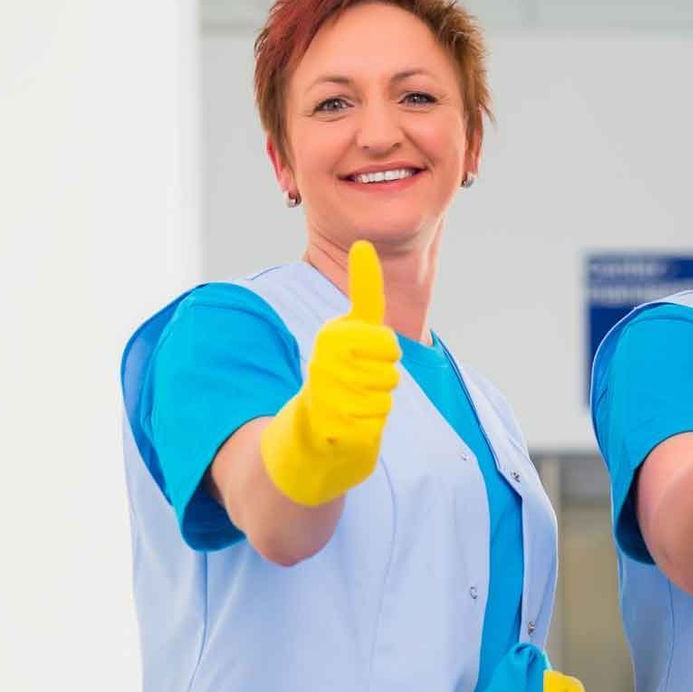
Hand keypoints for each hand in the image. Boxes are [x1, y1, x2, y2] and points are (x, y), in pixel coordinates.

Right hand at [259, 241, 401, 505]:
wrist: (301, 447)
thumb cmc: (334, 386)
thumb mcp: (347, 335)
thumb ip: (363, 297)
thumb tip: (364, 244)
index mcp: (332, 337)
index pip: (379, 332)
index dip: (380, 345)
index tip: (362, 304)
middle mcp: (326, 361)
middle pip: (391, 365)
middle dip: (384, 379)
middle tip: (358, 387)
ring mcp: (326, 395)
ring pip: (384, 397)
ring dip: (374, 408)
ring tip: (348, 409)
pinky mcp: (328, 429)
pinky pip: (372, 426)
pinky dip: (364, 432)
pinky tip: (344, 430)